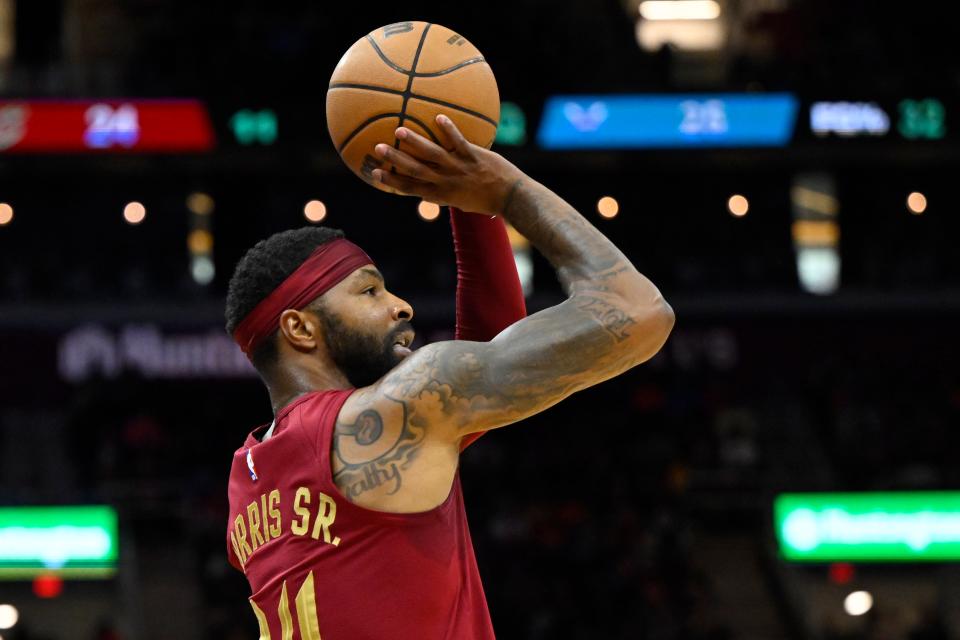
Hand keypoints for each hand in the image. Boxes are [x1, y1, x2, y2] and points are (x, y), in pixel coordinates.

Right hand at [371, 114, 524, 215]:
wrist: (510, 197)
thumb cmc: (485, 200)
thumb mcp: (460, 201)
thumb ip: (443, 193)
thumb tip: (429, 189)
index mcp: (440, 194)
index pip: (410, 188)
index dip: (392, 181)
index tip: (375, 173)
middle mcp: (446, 182)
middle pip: (416, 170)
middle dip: (396, 160)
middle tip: (378, 148)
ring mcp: (459, 168)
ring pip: (433, 154)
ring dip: (416, 142)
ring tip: (400, 131)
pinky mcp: (473, 156)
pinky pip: (458, 141)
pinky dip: (449, 130)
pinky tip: (438, 116)